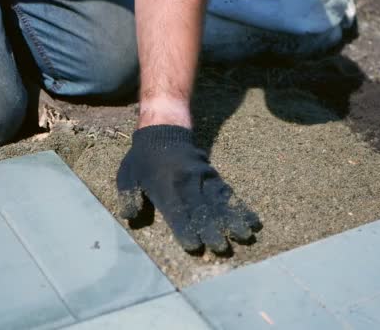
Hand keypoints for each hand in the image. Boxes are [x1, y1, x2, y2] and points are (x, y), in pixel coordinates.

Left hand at [116, 125, 260, 252]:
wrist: (164, 131)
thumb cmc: (143, 159)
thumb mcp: (128, 176)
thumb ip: (129, 197)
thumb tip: (131, 218)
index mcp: (165, 186)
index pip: (176, 211)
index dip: (185, 229)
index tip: (194, 246)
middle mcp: (187, 183)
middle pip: (202, 209)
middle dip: (213, 229)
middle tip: (222, 248)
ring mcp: (203, 179)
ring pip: (220, 202)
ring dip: (233, 220)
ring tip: (246, 236)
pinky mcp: (213, 177)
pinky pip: (228, 194)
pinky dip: (240, 208)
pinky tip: (252, 221)